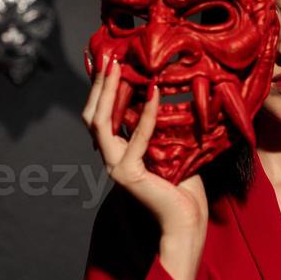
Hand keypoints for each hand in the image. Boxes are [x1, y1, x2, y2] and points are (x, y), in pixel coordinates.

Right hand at [81, 49, 207, 241]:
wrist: (186, 222)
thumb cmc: (184, 188)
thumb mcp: (170, 149)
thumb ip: (160, 127)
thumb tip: (164, 93)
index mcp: (119, 152)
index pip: (102, 116)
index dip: (102, 90)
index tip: (109, 63)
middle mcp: (112, 158)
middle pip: (94, 115)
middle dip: (100, 85)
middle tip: (110, 58)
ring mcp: (115, 167)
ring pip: (101, 122)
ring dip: (110, 92)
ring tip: (120, 67)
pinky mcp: (127, 174)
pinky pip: (135, 137)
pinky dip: (145, 114)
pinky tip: (154, 93)